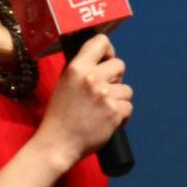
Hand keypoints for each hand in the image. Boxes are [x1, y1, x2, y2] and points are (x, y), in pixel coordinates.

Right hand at [37, 34, 131, 167]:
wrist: (58, 144)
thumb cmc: (59, 116)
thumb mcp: (63, 84)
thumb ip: (80, 69)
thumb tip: (98, 58)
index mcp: (77, 68)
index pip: (101, 42)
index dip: (108, 51)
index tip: (106, 61)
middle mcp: (92, 78)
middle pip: (120, 65)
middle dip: (116, 78)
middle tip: (104, 92)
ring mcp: (105, 96)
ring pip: (127, 90)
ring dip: (118, 99)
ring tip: (103, 110)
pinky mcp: (114, 113)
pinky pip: (128, 107)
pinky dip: (121, 116)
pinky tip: (107, 121)